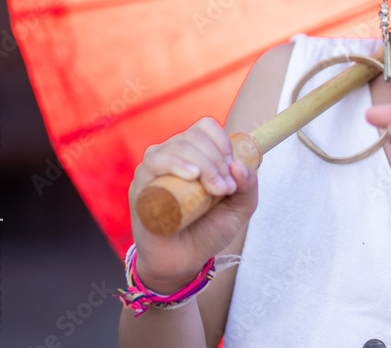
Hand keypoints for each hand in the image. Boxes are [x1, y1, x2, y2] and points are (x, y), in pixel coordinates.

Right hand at [127, 117, 257, 292]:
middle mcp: (174, 157)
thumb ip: (249, 186)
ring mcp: (156, 169)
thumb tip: (238, 165)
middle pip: (194, 137)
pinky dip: (175, 164)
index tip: (232, 168)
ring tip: (214, 190)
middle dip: (216, 160)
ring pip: (177, 146)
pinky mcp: (141, 186)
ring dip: (203, 163)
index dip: (222, 142)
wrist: (182, 262)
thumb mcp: (239, 208)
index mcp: (196, 154)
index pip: (206, 128)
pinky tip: (191, 176)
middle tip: (225, 188)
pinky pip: (154, 163)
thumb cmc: (208, 231)